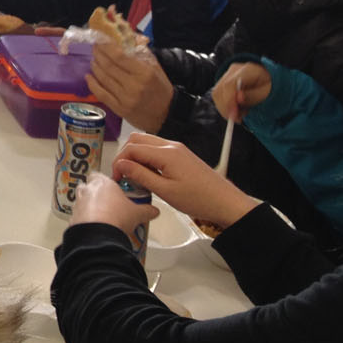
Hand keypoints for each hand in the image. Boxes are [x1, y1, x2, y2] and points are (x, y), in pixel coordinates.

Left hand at [70, 172, 158, 231]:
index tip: (115, 190)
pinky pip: (79, 217)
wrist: (98, 234)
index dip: (106, 182)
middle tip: (109, 205)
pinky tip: (95, 228)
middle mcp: (87, 190)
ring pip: (82, 201)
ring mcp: (78, 203)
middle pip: (89, 187)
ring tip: (103, 219)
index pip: (99, 175)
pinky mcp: (73, 218)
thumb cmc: (116, 217)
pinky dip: (85, 221)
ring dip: (90, 208)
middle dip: (97, 194)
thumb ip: (147, 210)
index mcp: (102, 183)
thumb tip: (154, 211)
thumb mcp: (137, 213)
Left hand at [84, 38, 173, 132]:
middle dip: (98, 54)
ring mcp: (125, 98)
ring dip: (95, 66)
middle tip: (95, 47)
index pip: (119, 56)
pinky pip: (101, 94)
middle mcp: (134, 85)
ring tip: (94, 59)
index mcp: (144, 72)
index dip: (106, 46)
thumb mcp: (154, 66)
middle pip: (108, 66)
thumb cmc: (159, 86)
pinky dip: (92, 84)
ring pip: (103, 78)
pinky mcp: (119, 109)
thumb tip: (123, 37)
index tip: (100, 40)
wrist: (166, 113)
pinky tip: (88, 76)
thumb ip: (140, 51)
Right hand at [111, 133, 261, 231]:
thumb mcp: (165, 191)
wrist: (226, 202)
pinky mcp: (182, 154)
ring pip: (147, 143)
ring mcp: (178, 148)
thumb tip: (121, 165)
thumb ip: (140, 175)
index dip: (119, 161)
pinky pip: (158, 149)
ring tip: (135, 176)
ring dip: (136, 156)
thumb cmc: (199, 199)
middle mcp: (171, 145)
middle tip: (123, 174)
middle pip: (137, 139)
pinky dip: (147, 158)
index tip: (117, 177)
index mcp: (166, 153)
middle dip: (125, 155)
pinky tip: (149, 175)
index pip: (132, 148)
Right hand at [211, 62, 270, 121]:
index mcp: (247, 70)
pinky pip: (218, 96)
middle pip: (220, 89)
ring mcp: (227, 75)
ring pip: (217, 94)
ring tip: (240, 114)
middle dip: (226, 108)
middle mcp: (234, 71)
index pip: (229, 84)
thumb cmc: (268, 86)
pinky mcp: (223, 82)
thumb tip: (238, 99)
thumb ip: (253, 96)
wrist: (267, 79)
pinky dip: (225, 106)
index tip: (234, 114)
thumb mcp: (266, 93)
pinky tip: (236, 109)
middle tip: (237, 119)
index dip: (229, 101)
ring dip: (225, 108)